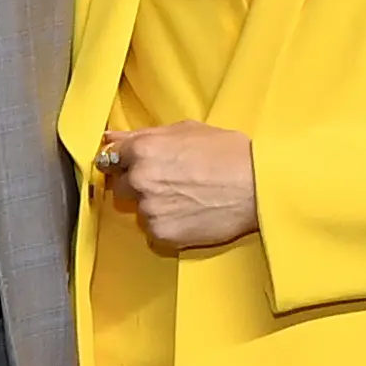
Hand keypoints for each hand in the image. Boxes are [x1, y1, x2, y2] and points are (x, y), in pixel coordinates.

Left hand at [94, 123, 258, 254]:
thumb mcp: (186, 130)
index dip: (121, 162)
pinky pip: (153, 231)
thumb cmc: (229, 153)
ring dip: (153, 206)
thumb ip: (142, 135)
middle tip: (169, 182)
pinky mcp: (161, 234)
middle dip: (138, 184)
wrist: (257, 186)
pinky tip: (189, 214)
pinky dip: (167, 225)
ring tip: (185, 198)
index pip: (108, 158)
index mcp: (142, 149)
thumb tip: (110, 138)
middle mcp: (140, 179)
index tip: (130, 166)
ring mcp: (149, 209)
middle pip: (120, 186)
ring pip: (138, 210)